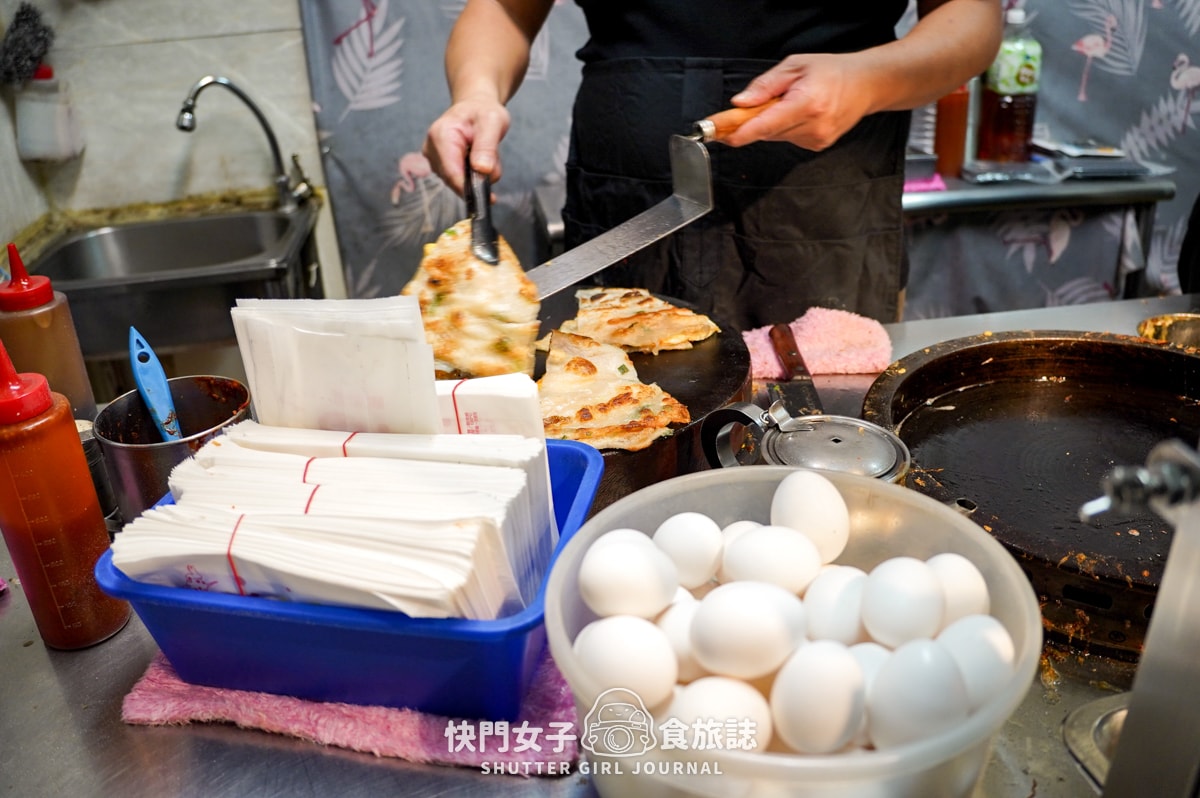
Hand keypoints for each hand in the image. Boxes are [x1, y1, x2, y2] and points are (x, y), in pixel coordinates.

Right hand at [422, 97, 510, 194]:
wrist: (475, 107)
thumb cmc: (483, 111)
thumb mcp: (493, 122)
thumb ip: (487, 146)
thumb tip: (482, 170)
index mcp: (441, 135)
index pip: (452, 172)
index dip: (470, 188)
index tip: (489, 198)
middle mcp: (432, 148)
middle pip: (454, 180)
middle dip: (477, 178)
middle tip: (494, 161)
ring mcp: (433, 159)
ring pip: (458, 182)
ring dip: (477, 175)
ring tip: (486, 155)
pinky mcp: (439, 165)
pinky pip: (458, 180)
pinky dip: (472, 174)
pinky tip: (478, 159)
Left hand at [721, 53, 875, 151]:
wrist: (866, 84)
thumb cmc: (831, 71)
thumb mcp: (795, 66)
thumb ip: (766, 85)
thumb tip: (741, 103)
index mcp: (807, 103)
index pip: (766, 124)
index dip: (741, 132)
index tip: (722, 135)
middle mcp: (813, 125)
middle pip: (767, 132)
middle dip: (752, 122)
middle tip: (747, 108)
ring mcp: (817, 139)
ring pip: (776, 137)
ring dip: (771, 123)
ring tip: (788, 103)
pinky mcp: (818, 146)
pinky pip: (788, 139)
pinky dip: (785, 128)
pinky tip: (799, 113)